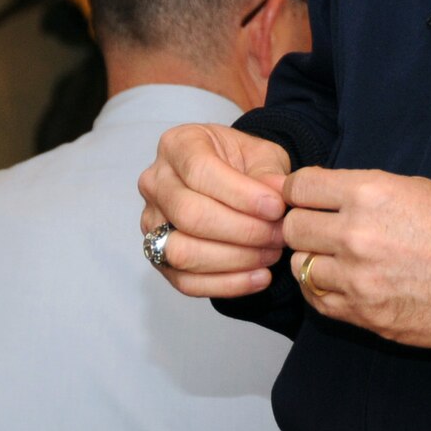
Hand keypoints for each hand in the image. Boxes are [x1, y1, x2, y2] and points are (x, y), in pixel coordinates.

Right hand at [139, 123, 291, 298]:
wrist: (229, 179)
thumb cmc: (242, 162)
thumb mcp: (262, 154)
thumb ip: (269, 173)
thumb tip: (279, 194)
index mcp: (177, 145)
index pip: (200, 172)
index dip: (240, 194)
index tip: (277, 207)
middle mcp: (156, 182)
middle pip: (189, 215)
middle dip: (242, 230)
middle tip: (279, 234)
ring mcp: (151, 223)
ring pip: (183, 252)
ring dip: (235, 259)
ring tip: (272, 253)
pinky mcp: (158, 257)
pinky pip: (186, 282)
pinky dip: (226, 284)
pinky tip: (260, 276)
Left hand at [281, 168, 430, 347]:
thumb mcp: (415, 188)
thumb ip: (364, 191)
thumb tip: (327, 195)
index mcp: (370, 194)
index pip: (300, 186)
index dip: (298, 190)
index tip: (304, 197)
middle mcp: (357, 235)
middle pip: (293, 227)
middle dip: (303, 225)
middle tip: (319, 228)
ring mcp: (358, 279)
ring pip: (301, 266)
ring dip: (314, 260)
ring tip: (336, 258)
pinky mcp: (365, 315)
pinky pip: (318, 301)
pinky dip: (322, 290)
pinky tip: (341, 281)